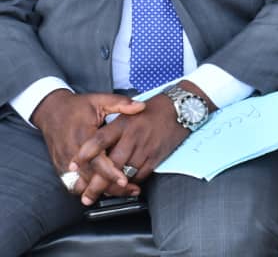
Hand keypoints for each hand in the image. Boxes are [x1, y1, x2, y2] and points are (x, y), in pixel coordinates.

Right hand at [30, 89, 145, 197]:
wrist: (50, 110)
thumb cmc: (77, 106)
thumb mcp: (100, 100)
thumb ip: (121, 104)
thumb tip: (141, 106)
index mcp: (82, 137)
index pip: (97, 161)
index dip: (111, 172)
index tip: (125, 180)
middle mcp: (71, 153)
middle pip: (90, 177)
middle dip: (110, 186)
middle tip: (130, 190)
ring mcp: (63, 161)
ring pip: (81, 184)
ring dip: (100, 190)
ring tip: (121, 192)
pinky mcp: (60, 166)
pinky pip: (72, 183)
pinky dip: (87, 188)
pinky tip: (103, 189)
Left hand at [69, 90, 191, 205]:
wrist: (179, 108)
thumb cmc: (151, 110)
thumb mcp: (127, 112)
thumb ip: (110, 129)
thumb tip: (90, 147)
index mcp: (122, 124)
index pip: (99, 140)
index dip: (84, 154)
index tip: (72, 166)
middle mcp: (133, 136)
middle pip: (111, 164)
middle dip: (97, 184)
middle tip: (86, 196)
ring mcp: (145, 147)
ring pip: (125, 173)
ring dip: (113, 188)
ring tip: (102, 196)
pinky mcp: (156, 156)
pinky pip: (140, 175)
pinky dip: (131, 183)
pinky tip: (124, 186)